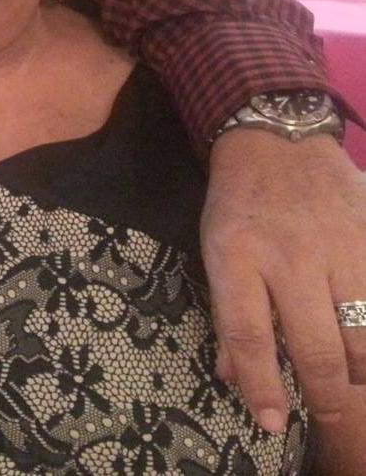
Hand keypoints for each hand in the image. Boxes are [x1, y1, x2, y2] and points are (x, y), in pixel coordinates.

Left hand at [203, 131, 365, 432]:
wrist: (276, 142)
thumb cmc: (239, 205)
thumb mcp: (214, 250)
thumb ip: (226, 314)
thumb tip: (234, 378)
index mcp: (236, 256)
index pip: (248, 335)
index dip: (261, 385)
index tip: (272, 423)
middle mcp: (287, 254)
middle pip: (314, 345)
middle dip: (325, 395)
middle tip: (330, 418)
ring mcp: (336, 245)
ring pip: (362, 332)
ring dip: (360, 369)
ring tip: (352, 378)